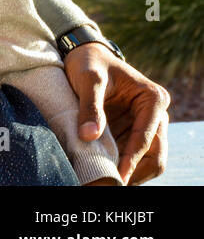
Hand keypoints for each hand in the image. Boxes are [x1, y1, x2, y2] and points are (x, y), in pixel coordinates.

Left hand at [63, 43, 169, 184]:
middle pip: (155, 154)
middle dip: (135, 171)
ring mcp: (146, 125)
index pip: (146, 137)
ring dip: (129, 171)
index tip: (118, 175)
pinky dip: (121, 165)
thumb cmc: (89, 63)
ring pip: (147, 160)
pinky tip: (104, 170)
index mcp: (153, 99)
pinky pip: (132, 155)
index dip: (132, 158)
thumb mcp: (88, 80)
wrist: (84, 55)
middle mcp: (156, 115)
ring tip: (107, 180)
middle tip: (112, 183)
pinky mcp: (132, 131)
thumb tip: (89, 137)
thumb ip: (90, 107)